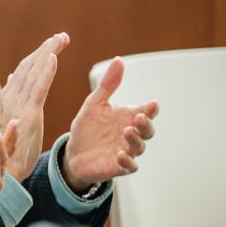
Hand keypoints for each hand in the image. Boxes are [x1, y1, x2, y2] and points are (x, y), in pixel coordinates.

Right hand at [0, 33, 67, 180]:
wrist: (4, 171)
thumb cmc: (9, 149)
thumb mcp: (10, 120)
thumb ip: (12, 98)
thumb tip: (13, 76)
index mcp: (7, 98)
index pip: (23, 70)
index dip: (38, 55)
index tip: (54, 43)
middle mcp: (10, 98)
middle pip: (28, 66)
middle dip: (45, 49)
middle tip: (61, 36)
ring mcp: (19, 106)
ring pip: (34, 72)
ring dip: (47, 53)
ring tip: (60, 39)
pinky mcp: (29, 115)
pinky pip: (39, 89)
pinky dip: (46, 71)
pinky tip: (54, 57)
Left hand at [63, 58, 159, 190]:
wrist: (73, 153)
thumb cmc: (87, 128)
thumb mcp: (94, 104)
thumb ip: (108, 85)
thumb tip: (118, 60)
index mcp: (128, 117)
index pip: (146, 111)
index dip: (151, 109)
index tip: (152, 104)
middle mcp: (131, 133)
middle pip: (148, 130)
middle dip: (146, 124)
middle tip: (139, 118)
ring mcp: (127, 150)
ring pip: (140, 147)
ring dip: (136, 140)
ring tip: (127, 132)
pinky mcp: (119, 166)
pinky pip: (130, 166)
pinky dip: (128, 161)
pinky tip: (121, 154)